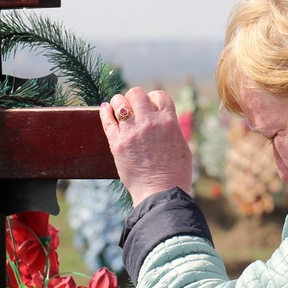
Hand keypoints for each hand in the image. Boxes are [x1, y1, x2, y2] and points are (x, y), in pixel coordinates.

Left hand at [99, 87, 192, 206]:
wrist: (161, 193)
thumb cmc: (176, 174)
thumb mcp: (182, 146)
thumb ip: (172, 129)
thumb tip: (165, 120)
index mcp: (168, 121)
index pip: (159, 95)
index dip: (154, 98)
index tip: (151, 105)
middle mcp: (149, 122)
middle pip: (136, 94)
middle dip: (134, 98)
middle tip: (134, 107)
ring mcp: (131, 132)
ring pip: (119, 102)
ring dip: (119, 103)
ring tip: (119, 108)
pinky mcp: (117, 144)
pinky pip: (107, 120)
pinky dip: (105, 111)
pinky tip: (105, 109)